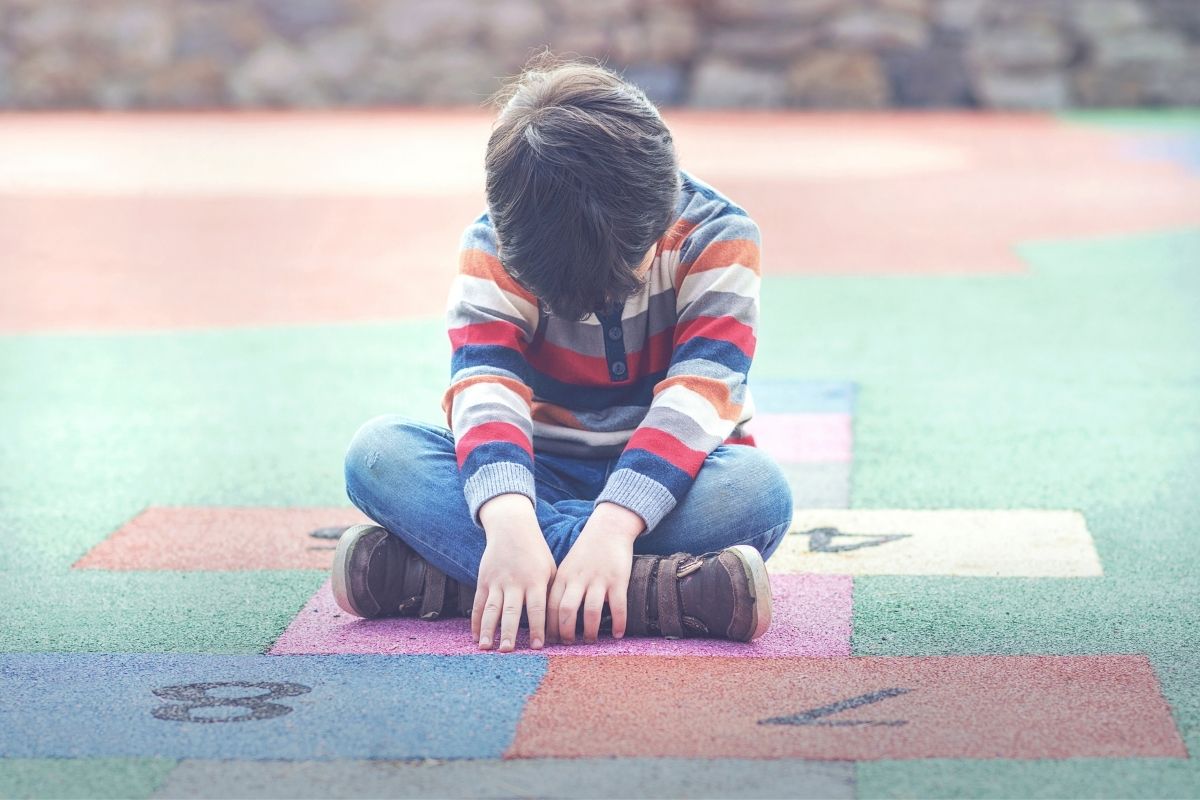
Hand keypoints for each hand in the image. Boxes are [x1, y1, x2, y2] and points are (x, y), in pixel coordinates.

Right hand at [474, 494, 555, 651]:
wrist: (512, 528)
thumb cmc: (536, 552)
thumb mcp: (550, 569)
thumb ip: (550, 593)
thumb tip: (557, 623)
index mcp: (535, 580)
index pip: (537, 608)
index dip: (537, 628)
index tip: (538, 647)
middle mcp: (515, 582)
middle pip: (511, 611)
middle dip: (509, 632)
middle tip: (507, 651)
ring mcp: (497, 581)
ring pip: (491, 609)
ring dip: (488, 630)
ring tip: (486, 648)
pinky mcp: (484, 580)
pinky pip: (479, 603)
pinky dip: (476, 620)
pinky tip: (476, 636)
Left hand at [548, 502, 643, 643]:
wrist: (608, 528)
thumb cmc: (586, 551)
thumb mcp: (566, 566)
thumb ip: (560, 588)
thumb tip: (552, 617)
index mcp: (563, 576)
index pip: (551, 606)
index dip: (550, 626)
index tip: (550, 641)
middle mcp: (579, 579)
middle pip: (567, 611)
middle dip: (566, 633)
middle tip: (568, 645)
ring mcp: (599, 579)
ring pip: (591, 612)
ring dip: (590, 631)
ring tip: (590, 640)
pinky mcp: (618, 580)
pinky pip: (618, 607)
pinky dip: (618, 623)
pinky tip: (618, 634)